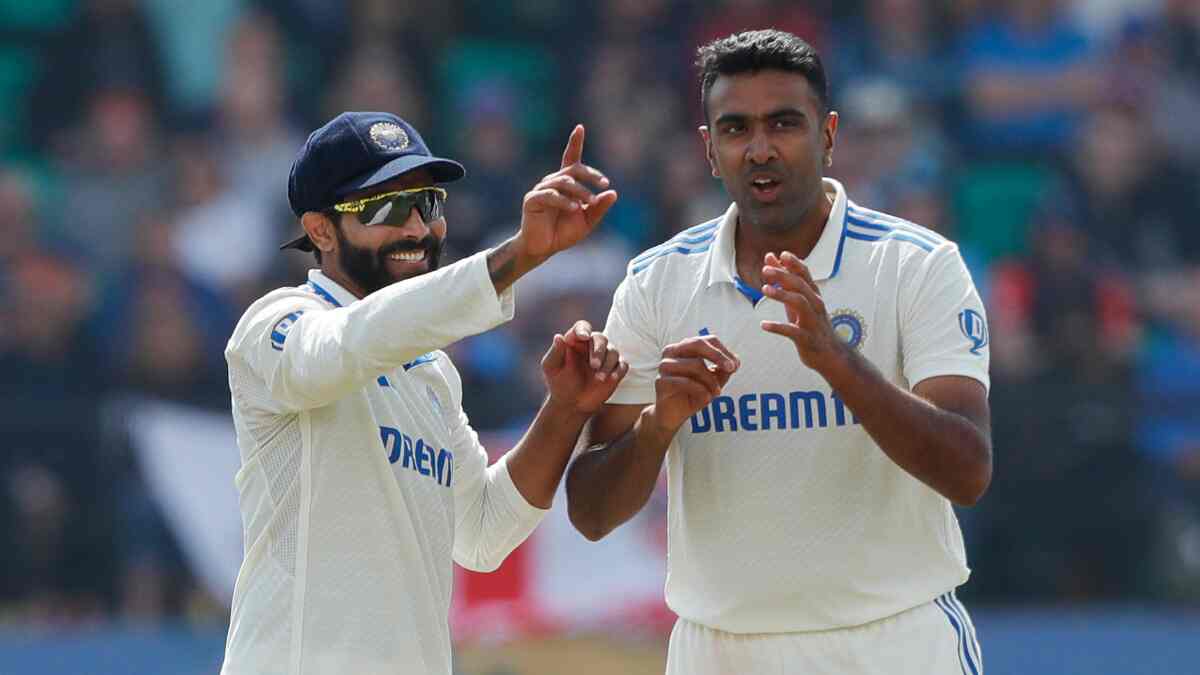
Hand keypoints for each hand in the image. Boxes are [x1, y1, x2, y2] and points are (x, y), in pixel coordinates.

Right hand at [517, 125, 617, 259]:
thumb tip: (613, 193)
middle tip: (604, 184)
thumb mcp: (587, 221)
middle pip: (573, 170)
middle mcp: (552, 182)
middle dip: (590, 175)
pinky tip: (574, 208)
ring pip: (564, 182)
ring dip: (581, 191)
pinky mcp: (532, 200)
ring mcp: (541, 190)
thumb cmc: (563, 233)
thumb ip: (599, 208)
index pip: (571, 159)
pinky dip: (564, 201)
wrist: (544, 248)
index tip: (580, 127)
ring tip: (591, 202)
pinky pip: (550, 195)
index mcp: (565, 184)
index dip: (574, 143)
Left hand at [542, 320, 628, 414]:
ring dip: (607, 364)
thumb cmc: (558, 382)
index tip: (584, 337)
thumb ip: (555, 352)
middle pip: (601, 338)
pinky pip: (623, 365)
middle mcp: (591, 346)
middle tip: (593, 366)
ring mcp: (605, 358)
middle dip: (598, 351)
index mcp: (576, 341)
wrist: (571, 404)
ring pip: (613, 351)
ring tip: (599, 379)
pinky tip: (612, 379)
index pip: (582, 327)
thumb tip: (559, 337)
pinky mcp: (615, 370)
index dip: (584, 329)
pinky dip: (619, 370)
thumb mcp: (551, 367)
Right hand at [649, 335, 738, 432]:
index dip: (723, 351)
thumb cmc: (693, 393)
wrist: (673, 415)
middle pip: (697, 344)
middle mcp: (672, 351)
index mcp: (685, 347)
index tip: (735, 365)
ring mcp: (664, 366)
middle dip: (718, 356)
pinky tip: (706, 398)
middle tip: (731, 369)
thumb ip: (723, 370)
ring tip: (716, 393)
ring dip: (710, 380)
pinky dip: (700, 390)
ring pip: (694, 365)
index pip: (707, 340)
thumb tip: (735, 362)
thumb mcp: (713, 381)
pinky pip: (685, 382)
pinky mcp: (661, 382)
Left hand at [760, 251, 847, 371]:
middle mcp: (815, 306)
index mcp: (813, 296)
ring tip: (764, 289)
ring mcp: (812, 322)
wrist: (830, 354)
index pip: (805, 275)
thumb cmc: (811, 324)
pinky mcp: (808, 339)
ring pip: (800, 304)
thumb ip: (785, 283)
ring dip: (782, 295)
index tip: (782, 254)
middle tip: (765, 270)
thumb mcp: (799, 302)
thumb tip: (771, 259)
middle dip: (783, 276)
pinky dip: (778, 327)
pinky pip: (793, 332)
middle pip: (801, 286)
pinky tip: (764, 325)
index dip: (794, 263)